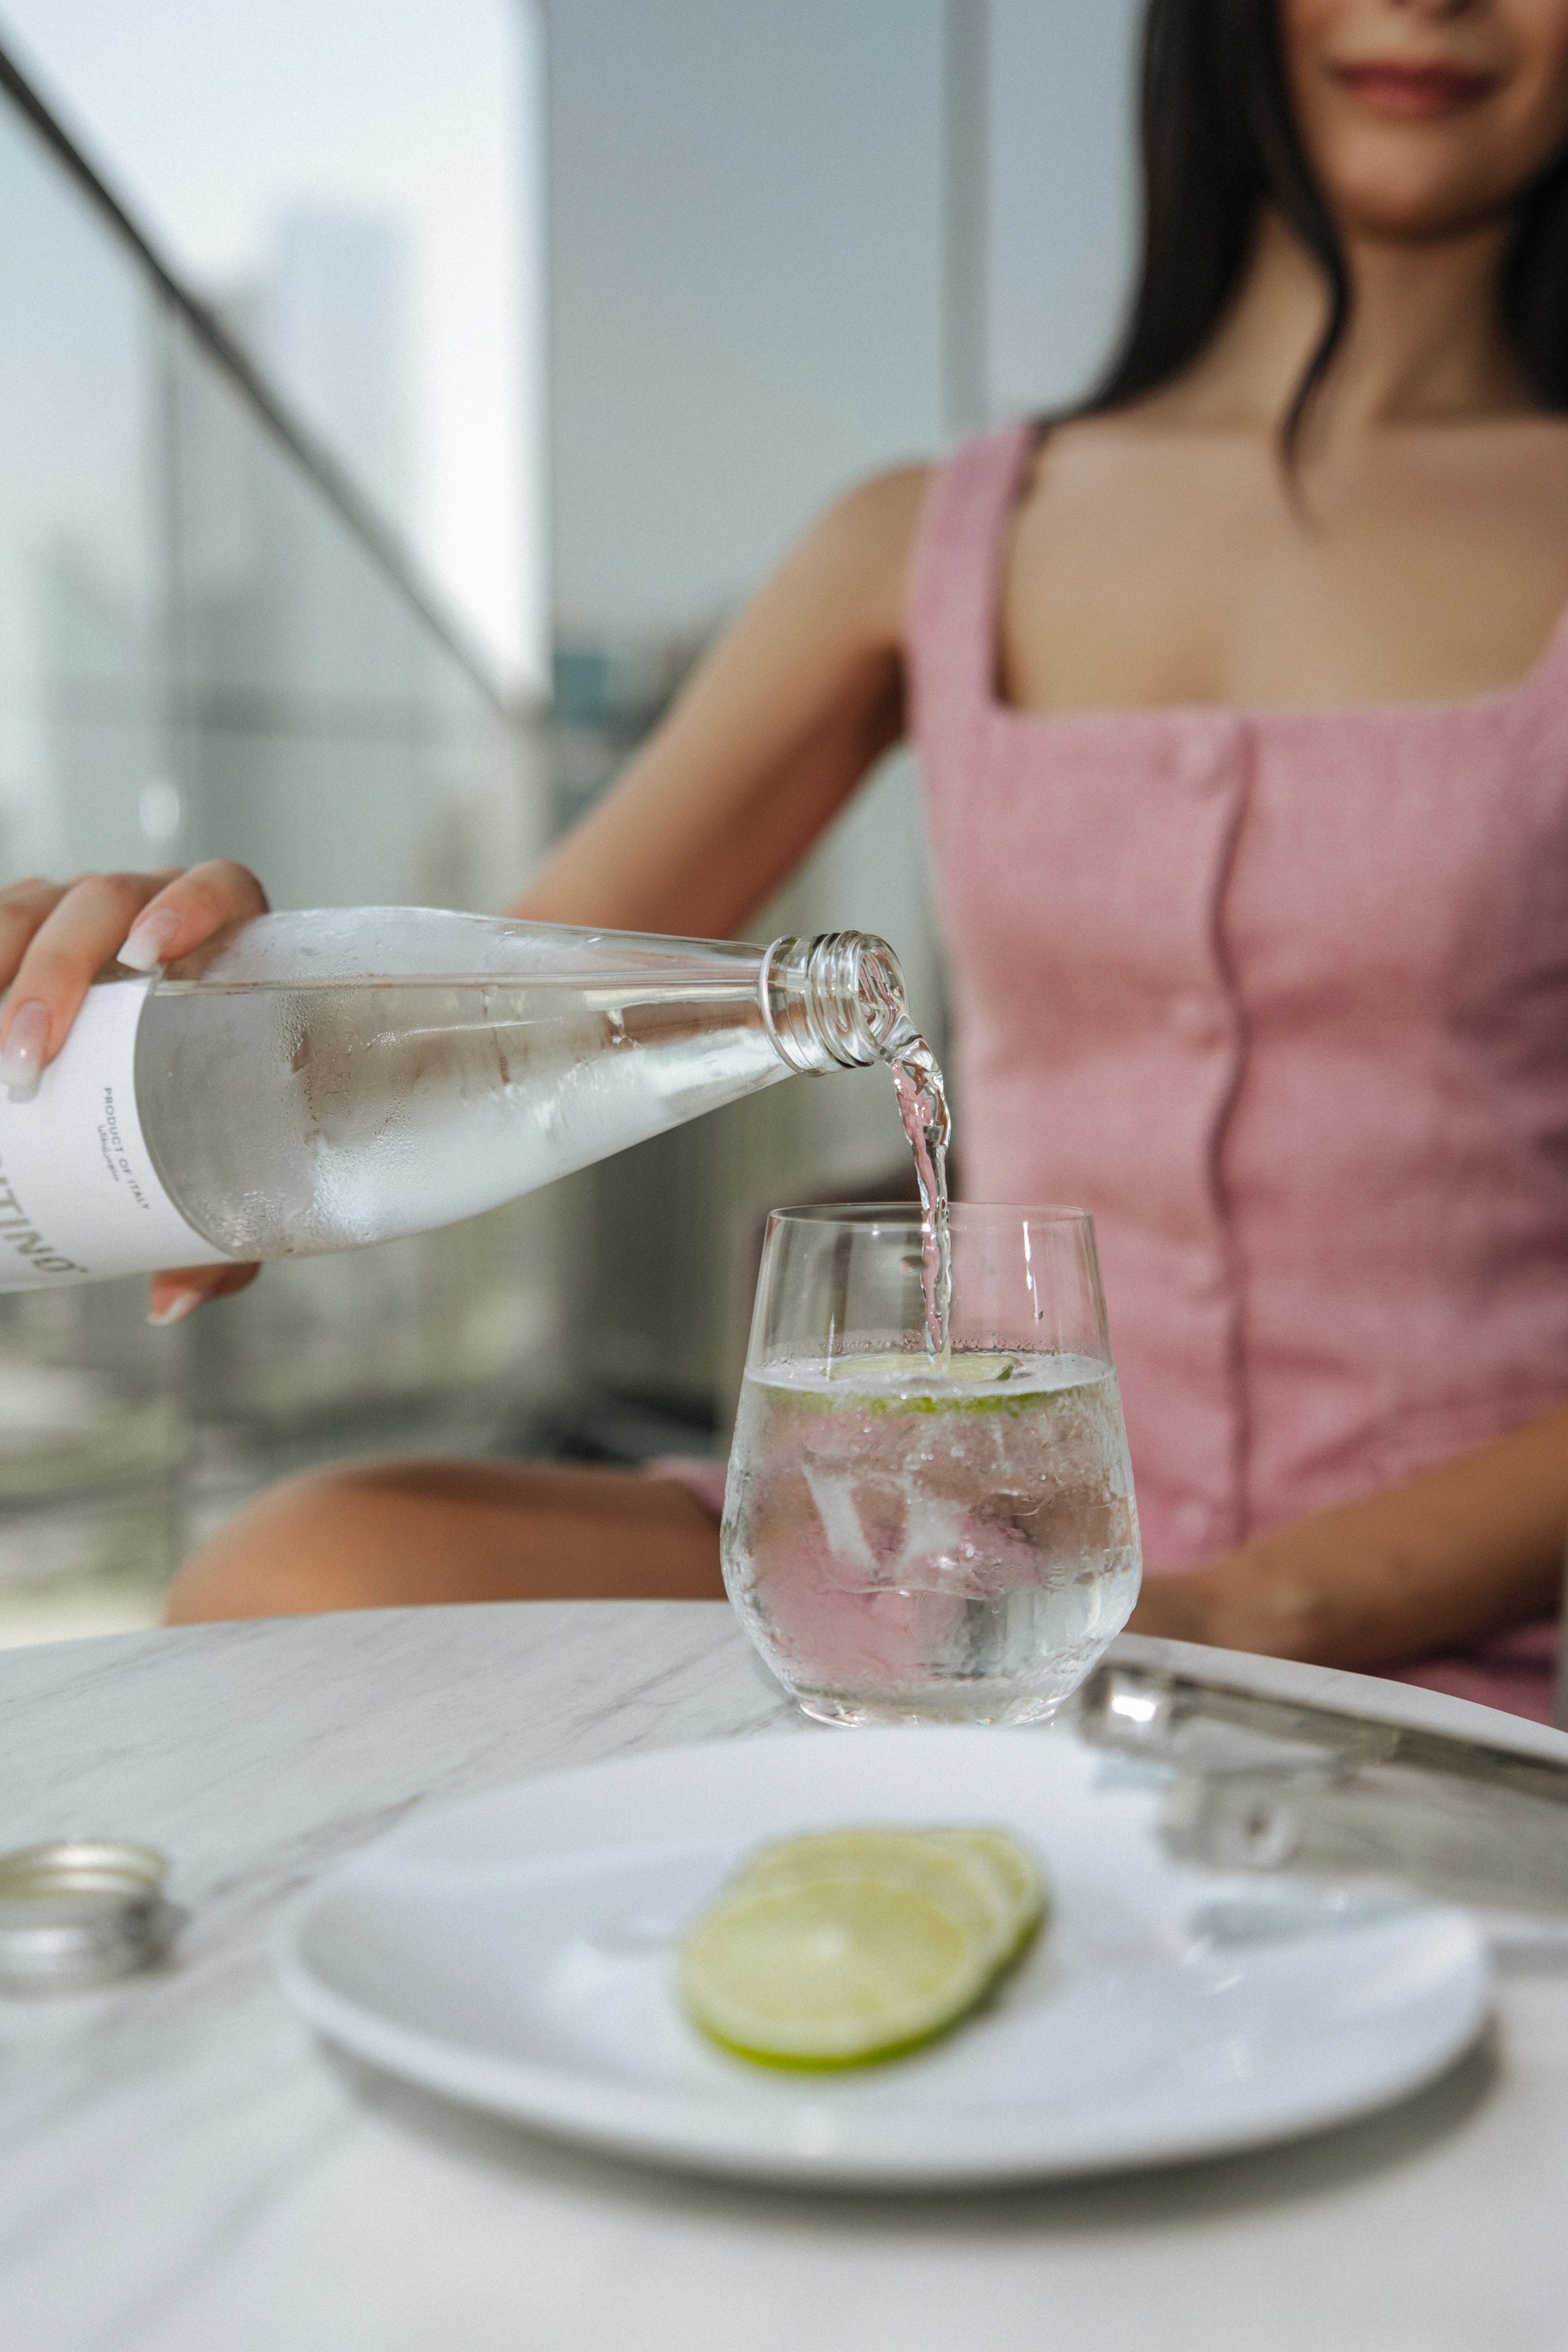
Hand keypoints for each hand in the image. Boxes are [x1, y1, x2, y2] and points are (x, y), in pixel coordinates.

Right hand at [0, 863, 268, 1321]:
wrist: (192, 1087)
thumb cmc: (229, 1121)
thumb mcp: (238, 1179)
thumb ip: (223, 1238)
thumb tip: (170, 1302)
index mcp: (235, 943)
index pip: (220, 889)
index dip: (189, 907)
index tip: (150, 958)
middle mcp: (156, 913)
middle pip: (102, 903)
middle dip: (53, 973)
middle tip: (26, 1061)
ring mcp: (85, 917)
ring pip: (31, 904)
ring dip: (0, 965)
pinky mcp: (29, 931)